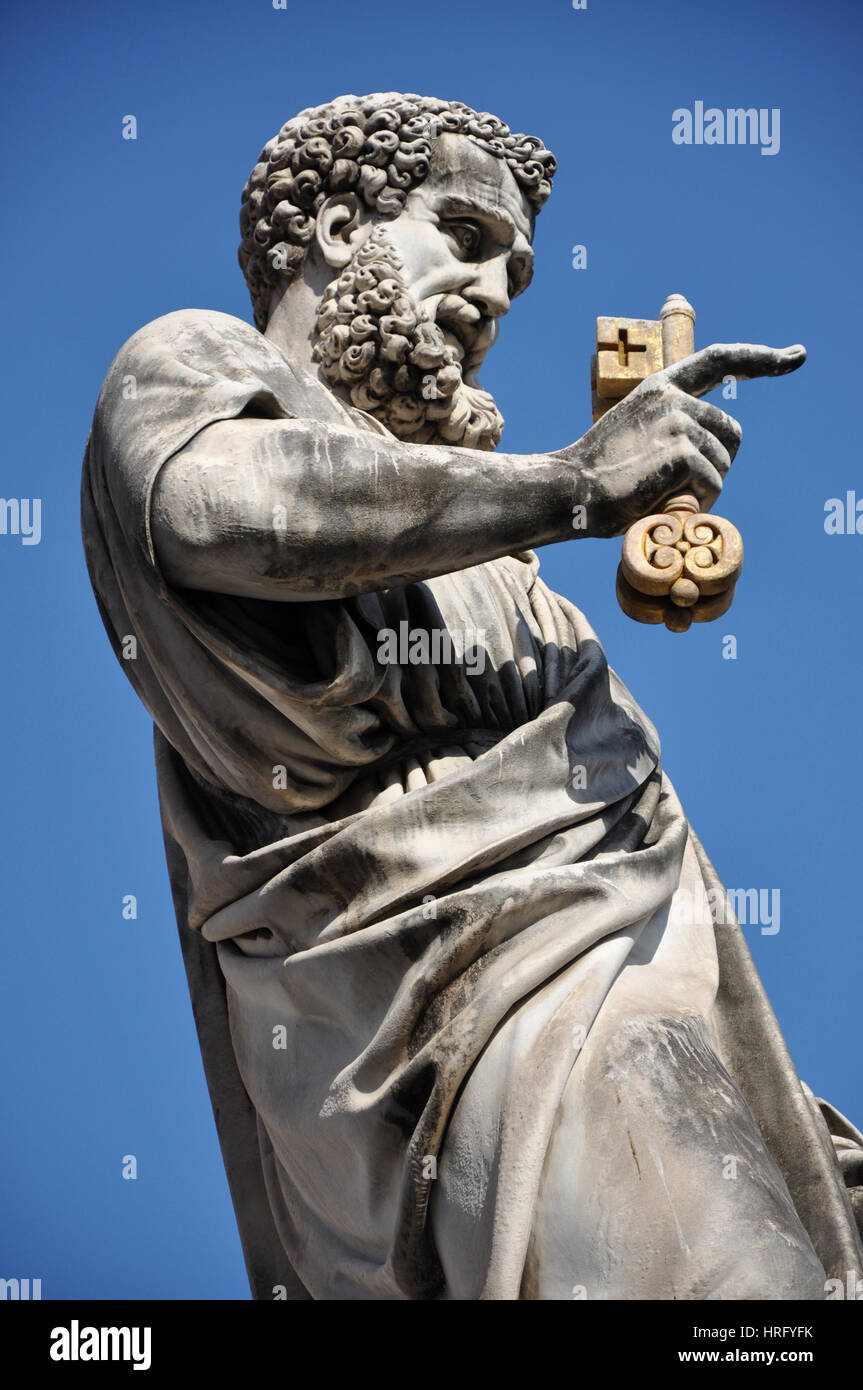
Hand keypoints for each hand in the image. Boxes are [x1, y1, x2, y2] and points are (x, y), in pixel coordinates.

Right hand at [564, 343, 805, 538]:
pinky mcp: (682, 452)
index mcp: (660, 387)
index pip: (720, 360)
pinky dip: (697, 504)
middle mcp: (672, 398)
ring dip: (703, 489)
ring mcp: (678, 422)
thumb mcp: (635, 435)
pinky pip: (713, 484)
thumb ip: (670, 429)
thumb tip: (711, 456)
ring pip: (723, 463)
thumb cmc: (599, 476)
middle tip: (679, 486)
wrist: (570, 491)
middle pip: (732, 432)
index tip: (796, 356)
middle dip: (717, 464)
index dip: (762, 358)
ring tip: (662, 495)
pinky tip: (665, 504)